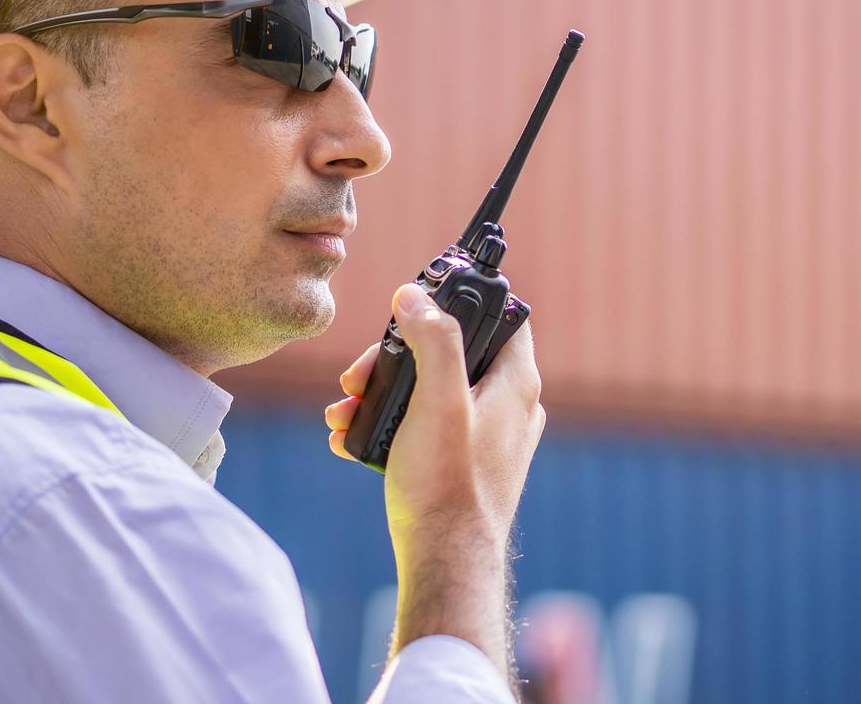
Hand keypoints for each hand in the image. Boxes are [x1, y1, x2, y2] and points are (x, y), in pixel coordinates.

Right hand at [324, 282, 545, 677]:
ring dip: (383, 393)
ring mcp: (487, 437)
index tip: (418, 303)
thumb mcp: (437, 400)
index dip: (461, 301)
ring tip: (344, 411)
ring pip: (433, 391)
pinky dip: (391, 425)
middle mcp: (509, 406)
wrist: (445, 564)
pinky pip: (426, 427)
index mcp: (516, 383)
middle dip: (398, 358)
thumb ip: (433, 340)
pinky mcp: (464, 464)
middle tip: (358, 375)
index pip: (503, 315)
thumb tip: (415, 295)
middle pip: (453, 353)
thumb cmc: (447, 484)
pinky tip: (352, 437)